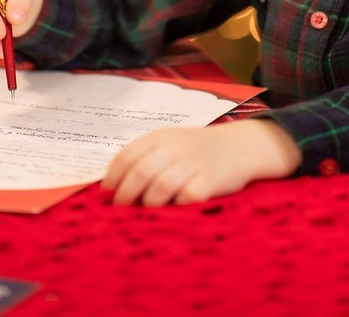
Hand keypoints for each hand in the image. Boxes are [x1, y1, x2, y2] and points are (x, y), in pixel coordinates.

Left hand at [102, 119, 301, 206]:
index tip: (107, 193)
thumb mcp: (171, 143)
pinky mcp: (211, 180)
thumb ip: (146, 158)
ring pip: (160, 187)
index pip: (127, 155)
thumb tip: (114, 186)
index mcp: (160, 137)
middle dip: (126, 195)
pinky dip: (177, 206)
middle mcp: (174, 148)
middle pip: (141, 173)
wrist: (241, 146)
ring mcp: (193, 163)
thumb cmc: (198, 150)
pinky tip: (174, 210)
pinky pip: (187, 197)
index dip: (113, 177)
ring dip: (149, 204)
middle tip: (121, 209)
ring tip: (147, 212)